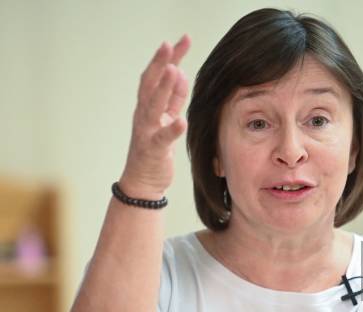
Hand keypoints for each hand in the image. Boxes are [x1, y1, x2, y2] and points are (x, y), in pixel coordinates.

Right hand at [120, 35, 190, 199]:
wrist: (142, 181)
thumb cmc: (156, 148)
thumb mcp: (166, 118)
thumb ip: (173, 98)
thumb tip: (180, 72)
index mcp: (148, 106)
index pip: (157, 76)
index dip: (168, 58)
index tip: (180, 40)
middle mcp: (144, 115)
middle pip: (150, 84)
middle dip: (160, 63)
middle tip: (170, 44)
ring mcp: (146, 131)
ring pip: (153, 106)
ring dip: (164, 88)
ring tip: (174, 70)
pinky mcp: (153, 150)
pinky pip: (162, 139)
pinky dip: (171, 130)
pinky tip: (181, 122)